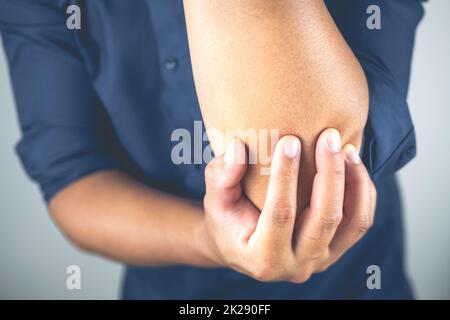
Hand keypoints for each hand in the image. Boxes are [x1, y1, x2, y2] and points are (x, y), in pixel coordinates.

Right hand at [201, 128, 375, 282]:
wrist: (241, 247)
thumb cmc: (225, 221)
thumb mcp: (215, 200)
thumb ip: (221, 176)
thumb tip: (237, 147)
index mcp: (262, 258)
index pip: (280, 214)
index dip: (286, 176)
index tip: (290, 141)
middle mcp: (296, 266)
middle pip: (324, 219)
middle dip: (330, 174)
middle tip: (329, 137)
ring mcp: (319, 260)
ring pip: (352, 223)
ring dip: (353, 183)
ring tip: (347, 148)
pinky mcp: (334, 250)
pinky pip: (359, 222)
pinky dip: (362, 192)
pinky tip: (352, 164)